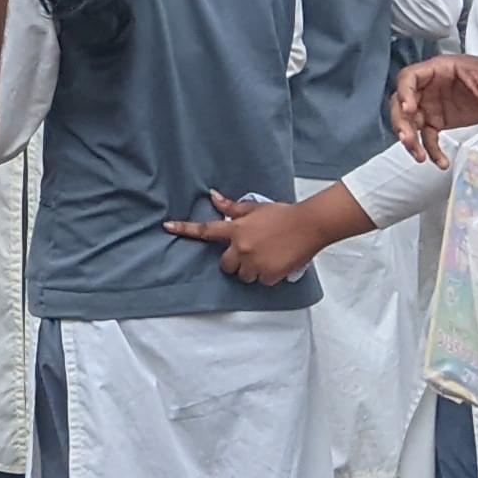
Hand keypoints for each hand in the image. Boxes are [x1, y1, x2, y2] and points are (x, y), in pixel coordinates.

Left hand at [164, 189, 342, 283]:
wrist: (309, 225)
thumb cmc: (283, 214)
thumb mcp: (256, 208)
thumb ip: (233, 208)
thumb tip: (213, 196)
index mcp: (237, 230)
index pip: (205, 230)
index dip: (185, 229)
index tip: (167, 227)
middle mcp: (242, 248)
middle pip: (225, 265)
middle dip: (234, 261)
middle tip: (250, 252)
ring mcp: (255, 263)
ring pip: (243, 275)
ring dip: (251, 269)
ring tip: (267, 256)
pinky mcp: (269, 275)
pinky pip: (262, 281)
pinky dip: (267, 275)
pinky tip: (277, 262)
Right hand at [390, 51, 477, 161]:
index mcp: (438, 70)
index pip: (409, 78)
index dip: (405, 92)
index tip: (409, 109)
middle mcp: (428, 87)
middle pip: (401, 103)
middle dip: (401, 123)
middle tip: (408, 139)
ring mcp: (430, 105)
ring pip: (409, 122)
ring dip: (411, 140)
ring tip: (419, 156)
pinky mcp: (437, 120)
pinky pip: (427, 137)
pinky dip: (431, 150)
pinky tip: (441, 162)